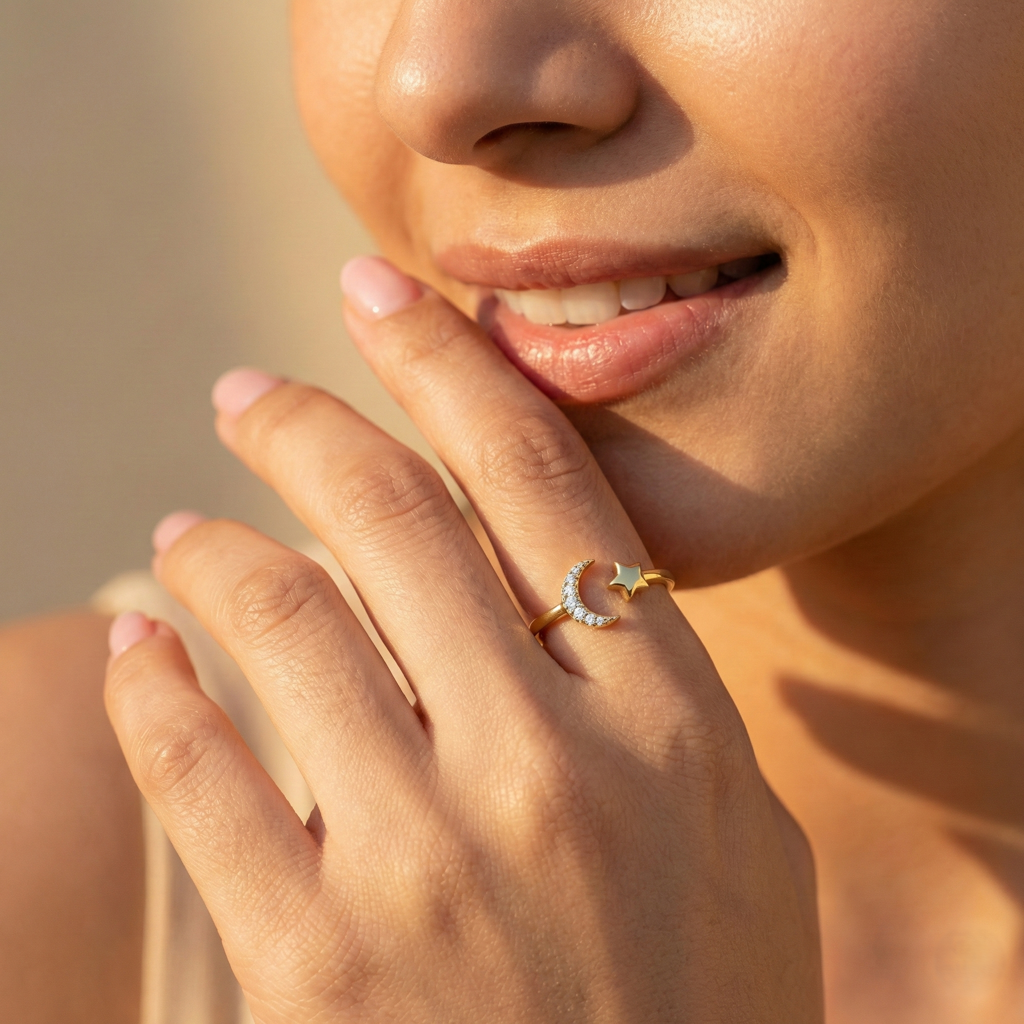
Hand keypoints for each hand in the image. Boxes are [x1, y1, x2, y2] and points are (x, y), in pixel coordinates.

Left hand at [105, 257, 821, 1022]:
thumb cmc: (704, 1009)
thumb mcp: (737, 833)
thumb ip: (656, 694)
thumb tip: (548, 572)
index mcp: (664, 721)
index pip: (537, 480)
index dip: (448, 363)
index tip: (379, 292)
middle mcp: (545, 766)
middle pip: (390, 519)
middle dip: (302, 421)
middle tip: (248, 392)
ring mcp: (420, 864)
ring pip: (277, 618)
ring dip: (211, 548)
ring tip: (183, 527)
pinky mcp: (314, 966)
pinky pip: (197, 774)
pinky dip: (151, 687)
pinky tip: (135, 647)